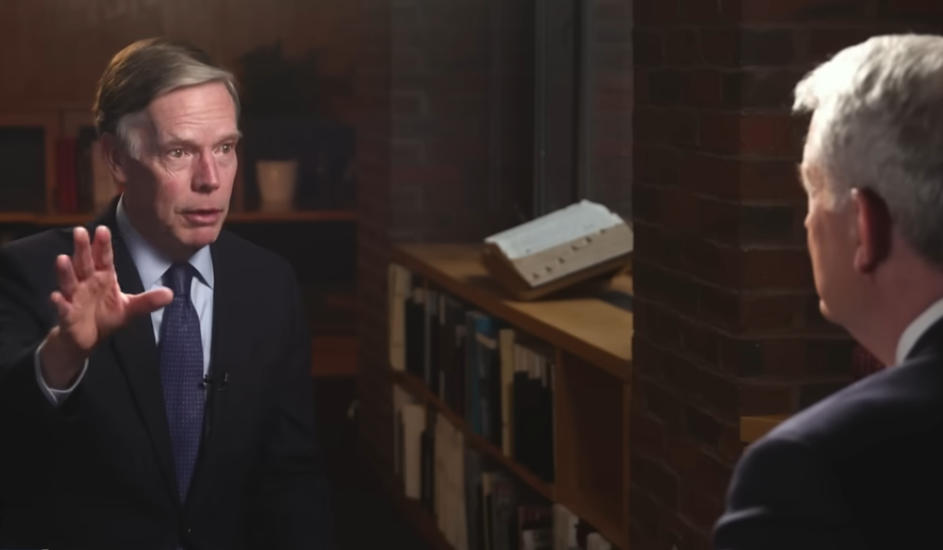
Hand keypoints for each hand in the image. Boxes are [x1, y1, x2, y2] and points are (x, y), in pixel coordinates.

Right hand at [40, 226, 172, 388]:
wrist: (88, 339)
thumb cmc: (107, 317)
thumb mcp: (130, 308)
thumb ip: (147, 301)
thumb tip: (170, 294)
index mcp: (103, 277)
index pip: (104, 258)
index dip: (103, 245)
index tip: (103, 230)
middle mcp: (87, 283)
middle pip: (84, 263)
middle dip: (82, 249)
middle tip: (80, 231)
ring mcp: (75, 297)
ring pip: (69, 281)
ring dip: (66, 271)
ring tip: (62, 258)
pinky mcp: (67, 314)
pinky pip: (62, 308)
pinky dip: (59, 303)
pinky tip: (56, 296)